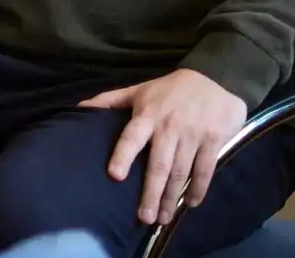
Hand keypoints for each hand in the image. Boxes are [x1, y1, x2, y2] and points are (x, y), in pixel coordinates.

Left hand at [79, 69, 245, 226]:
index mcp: (147, 115)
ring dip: (172, 197)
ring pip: (180, 172)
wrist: (215, 77)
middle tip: (144, 217)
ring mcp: (193, 134)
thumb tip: (79, 107)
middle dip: (151, 193)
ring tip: (163, 218)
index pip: (132, 137)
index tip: (115, 175)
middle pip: (158, 164)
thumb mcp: (139, 89)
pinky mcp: (214, 140)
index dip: (123, 155)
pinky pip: (205, 170)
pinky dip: (198, 188)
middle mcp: (169, 127)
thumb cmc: (170, 89)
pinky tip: (189, 203)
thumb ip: (110, 100)